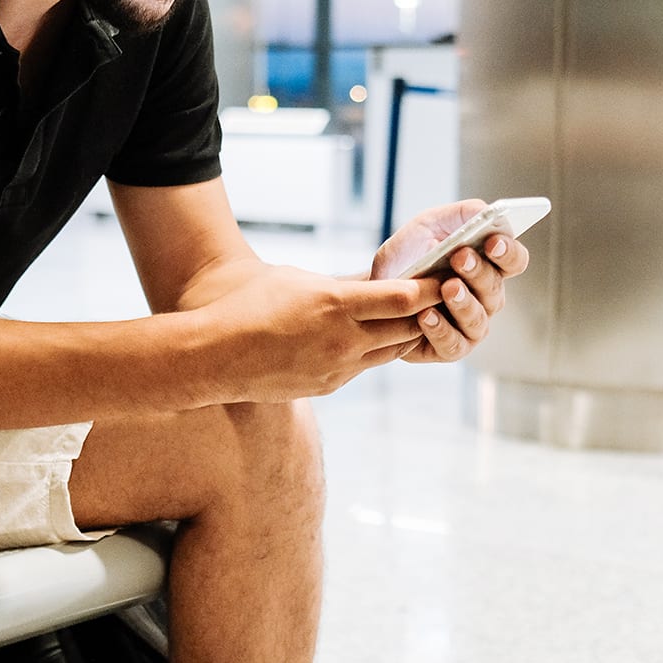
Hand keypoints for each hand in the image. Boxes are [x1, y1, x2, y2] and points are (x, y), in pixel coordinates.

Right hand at [204, 265, 444, 401]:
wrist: (213, 355)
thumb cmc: (248, 303)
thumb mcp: (298, 279)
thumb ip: (341, 282)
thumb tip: (376, 278)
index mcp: (335, 305)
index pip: (403, 298)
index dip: (431, 288)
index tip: (449, 276)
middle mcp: (343, 340)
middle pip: (408, 327)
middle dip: (430, 311)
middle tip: (449, 294)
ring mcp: (338, 368)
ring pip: (392, 350)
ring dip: (407, 333)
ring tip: (420, 314)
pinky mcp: (329, 386)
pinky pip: (365, 366)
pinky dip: (377, 350)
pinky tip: (378, 337)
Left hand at [370, 201, 531, 364]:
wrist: (375, 286)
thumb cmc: (409, 255)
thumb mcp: (429, 224)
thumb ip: (461, 214)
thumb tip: (487, 211)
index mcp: (489, 266)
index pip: (514, 260)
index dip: (508, 252)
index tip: (493, 240)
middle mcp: (486, 298)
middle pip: (495, 288)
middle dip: (479, 271)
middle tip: (460, 257)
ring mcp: (470, 325)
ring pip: (478, 319)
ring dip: (463, 303)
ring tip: (446, 287)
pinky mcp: (449, 347)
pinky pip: (453, 344)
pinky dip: (440, 330)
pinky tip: (425, 315)